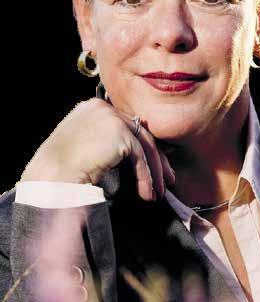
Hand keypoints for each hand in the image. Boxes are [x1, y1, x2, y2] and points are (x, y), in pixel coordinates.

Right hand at [20, 98, 175, 201]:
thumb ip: (109, 143)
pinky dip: (146, 177)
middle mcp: (102, 107)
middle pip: (140, 134)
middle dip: (156, 161)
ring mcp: (110, 116)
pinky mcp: (118, 131)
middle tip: (166, 181)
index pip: (128, 128)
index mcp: (93, 108)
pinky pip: (140, 156)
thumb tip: (137, 153)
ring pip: (144, 145)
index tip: (157, 169)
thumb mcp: (87, 149)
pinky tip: (147, 194)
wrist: (50, 178)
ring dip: (154, 173)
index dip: (145, 150)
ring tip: (158, 194)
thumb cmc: (61, 171)